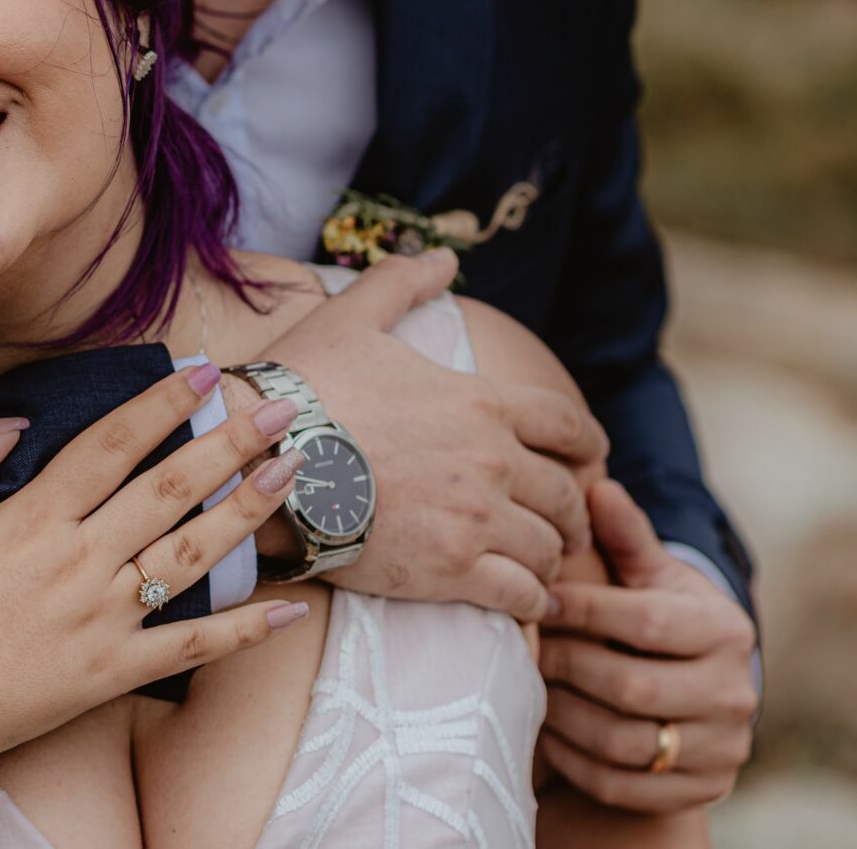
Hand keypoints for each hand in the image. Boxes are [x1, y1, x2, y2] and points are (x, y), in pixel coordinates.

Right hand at [0, 366, 314, 771]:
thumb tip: (11, 423)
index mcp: (31, 519)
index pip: (111, 445)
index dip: (161, 403)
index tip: (204, 372)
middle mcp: (79, 562)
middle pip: (169, 490)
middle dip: (229, 442)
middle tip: (277, 406)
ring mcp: (102, 620)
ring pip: (192, 557)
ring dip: (247, 511)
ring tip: (292, 473)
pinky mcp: (111, 672)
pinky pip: (188, 648)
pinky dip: (244, 630)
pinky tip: (293, 608)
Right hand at [257, 249, 608, 620]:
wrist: (262, 457)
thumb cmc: (304, 385)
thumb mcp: (351, 317)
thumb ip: (402, 283)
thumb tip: (443, 256)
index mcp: (482, 401)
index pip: (567, 424)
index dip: (589, 445)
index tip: (593, 459)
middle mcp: (494, 461)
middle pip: (566, 494)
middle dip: (573, 513)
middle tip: (567, 527)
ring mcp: (476, 519)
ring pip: (548, 549)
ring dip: (551, 558)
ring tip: (541, 567)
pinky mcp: (451, 571)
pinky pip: (522, 595)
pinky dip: (532, 600)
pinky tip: (525, 600)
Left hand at [538, 480, 757, 811]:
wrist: (699, 689)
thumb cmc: (661, 618)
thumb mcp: (654, 575)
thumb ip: (626, 535)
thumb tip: (598, 487)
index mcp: (726, 631)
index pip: (647, 621)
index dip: (585, 610)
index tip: (539, 599)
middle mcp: (734, 693)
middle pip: (631, 686)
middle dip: (567, 665)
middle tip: (526, 645)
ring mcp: (722, 748)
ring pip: (623, 741)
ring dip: (562, 714)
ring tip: (529, 684)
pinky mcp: (701, 790)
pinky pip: (621, 784)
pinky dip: (574, 759)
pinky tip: (545, 729)